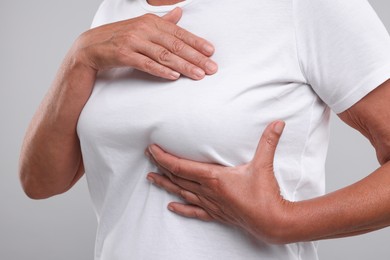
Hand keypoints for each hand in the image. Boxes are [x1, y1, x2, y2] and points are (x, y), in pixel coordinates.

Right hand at [73, 7, 216, 79]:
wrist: (87, 49)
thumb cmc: (117, 39)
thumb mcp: (140, 28)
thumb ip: (162, 23)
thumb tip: (179, 13)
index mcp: (150, 22)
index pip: (178, 33)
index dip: (196, 43)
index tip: (211, 52)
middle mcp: (142, 29)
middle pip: (175, 45)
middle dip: (196, 57)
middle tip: (211, 68)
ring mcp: (132, 41)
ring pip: (163, 55)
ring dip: (183, 66)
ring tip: (199, 74)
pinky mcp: (122, 55)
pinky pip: (145, 64)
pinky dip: (160, 70)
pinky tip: (174, 76)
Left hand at [146, 121, 293, 243]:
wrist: (272, 222)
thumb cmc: (265, 195)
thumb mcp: (263, 165)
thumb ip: (268, 142)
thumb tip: (278, 123)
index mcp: (214, 178)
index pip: (180, 166)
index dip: (164, 158)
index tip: (152, 149)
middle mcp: (207, 191)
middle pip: (177, 178)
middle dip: (161, 166)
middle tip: (149, 157)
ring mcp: (210, 204)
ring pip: (181, 193)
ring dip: (166, 185)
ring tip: (151, 179)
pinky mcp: (216, 214)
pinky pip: (194, 211)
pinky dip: (181, 208)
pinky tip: (171, 207)